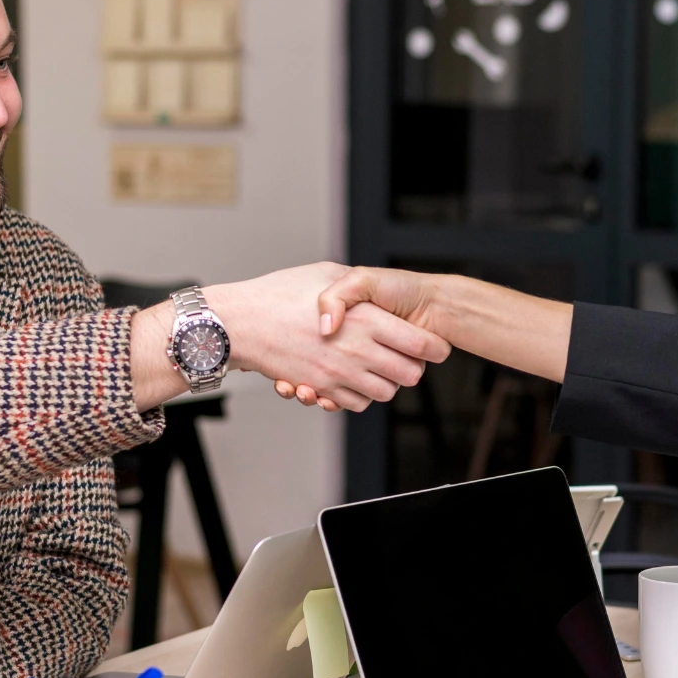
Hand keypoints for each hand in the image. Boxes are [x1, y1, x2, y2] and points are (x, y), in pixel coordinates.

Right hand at [277, 268, 448, 409]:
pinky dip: (359, 395)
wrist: (242, 323)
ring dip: (386, 382)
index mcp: (367, 319)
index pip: (421, 344)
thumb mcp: (326, 274)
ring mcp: (340, 373)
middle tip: (405, 356)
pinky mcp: (322, 388)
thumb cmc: (280, 293)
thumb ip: (356, 287)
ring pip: (385, 392)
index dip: (434, 346)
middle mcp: (358, 350)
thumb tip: (372, 296)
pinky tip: (352, 378)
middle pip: (409, 375)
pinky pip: (356, 404)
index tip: (432, 344)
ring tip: (377, 366)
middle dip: (413, 367)